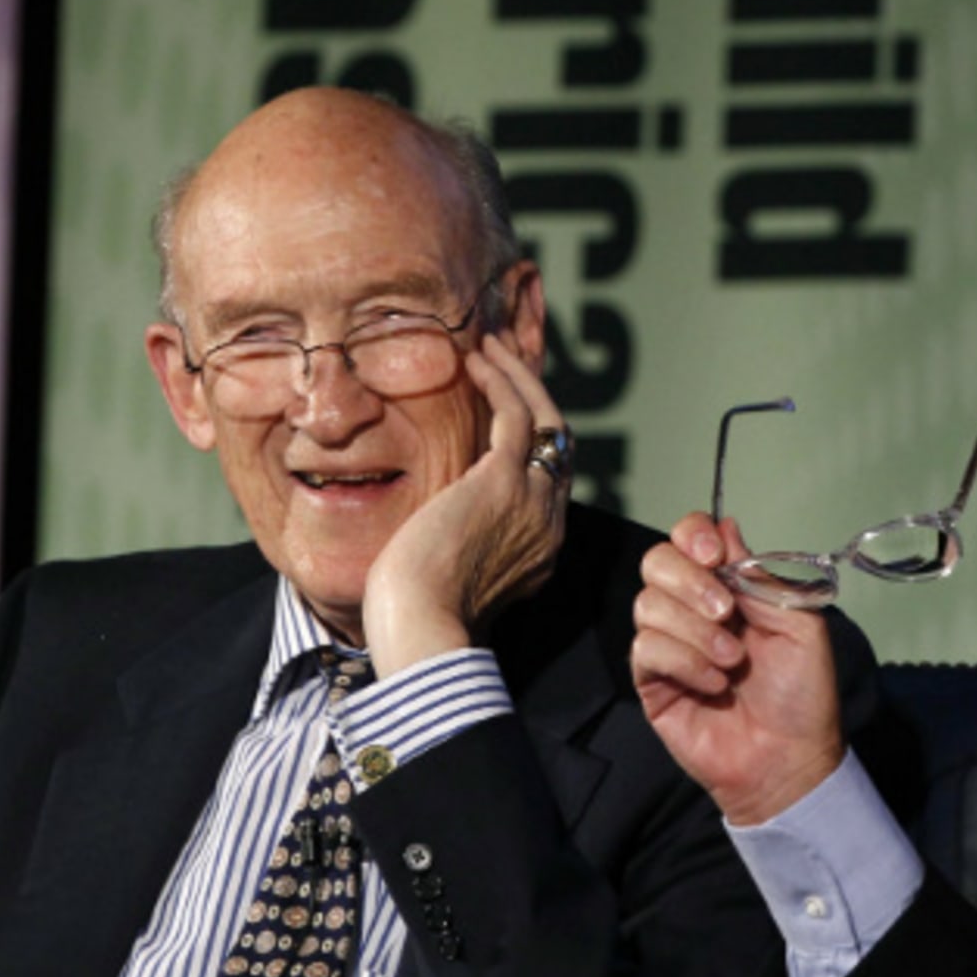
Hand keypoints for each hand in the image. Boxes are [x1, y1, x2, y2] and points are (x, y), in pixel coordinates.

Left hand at [362, 333, 570, 676]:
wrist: (422, 629)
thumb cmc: (417, 618)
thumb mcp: (450, 579)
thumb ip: (459, 547)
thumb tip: (436, 529)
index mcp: (540, 549)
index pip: (548, 479)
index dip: (531, 438)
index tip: (502, 409)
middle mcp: (549, 521)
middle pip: (559, 444)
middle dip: (534, 397)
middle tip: (504, 363)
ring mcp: (533, 499)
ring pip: (547, 419)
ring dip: (519, 377)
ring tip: (489, 346)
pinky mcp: (503, 479)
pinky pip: (517, 414)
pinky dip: (500, 381)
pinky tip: (475, 359)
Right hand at [632, 513, 844, 824]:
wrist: (789, 757)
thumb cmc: (801, 692)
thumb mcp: (799, 625)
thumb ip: (760, 577)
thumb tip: (725, 526)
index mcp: (729, 587)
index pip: (689, 537)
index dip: (692, 535)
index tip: (714, 554)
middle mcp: (692, 608)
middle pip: (656, 561)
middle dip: (690, 582)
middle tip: (727, 614)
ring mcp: (669, 643)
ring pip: (647, 604)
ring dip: (695, 631)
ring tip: (733, 662)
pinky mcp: (651, 680)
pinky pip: (645, 649)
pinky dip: (683, 661)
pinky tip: (713, 683)